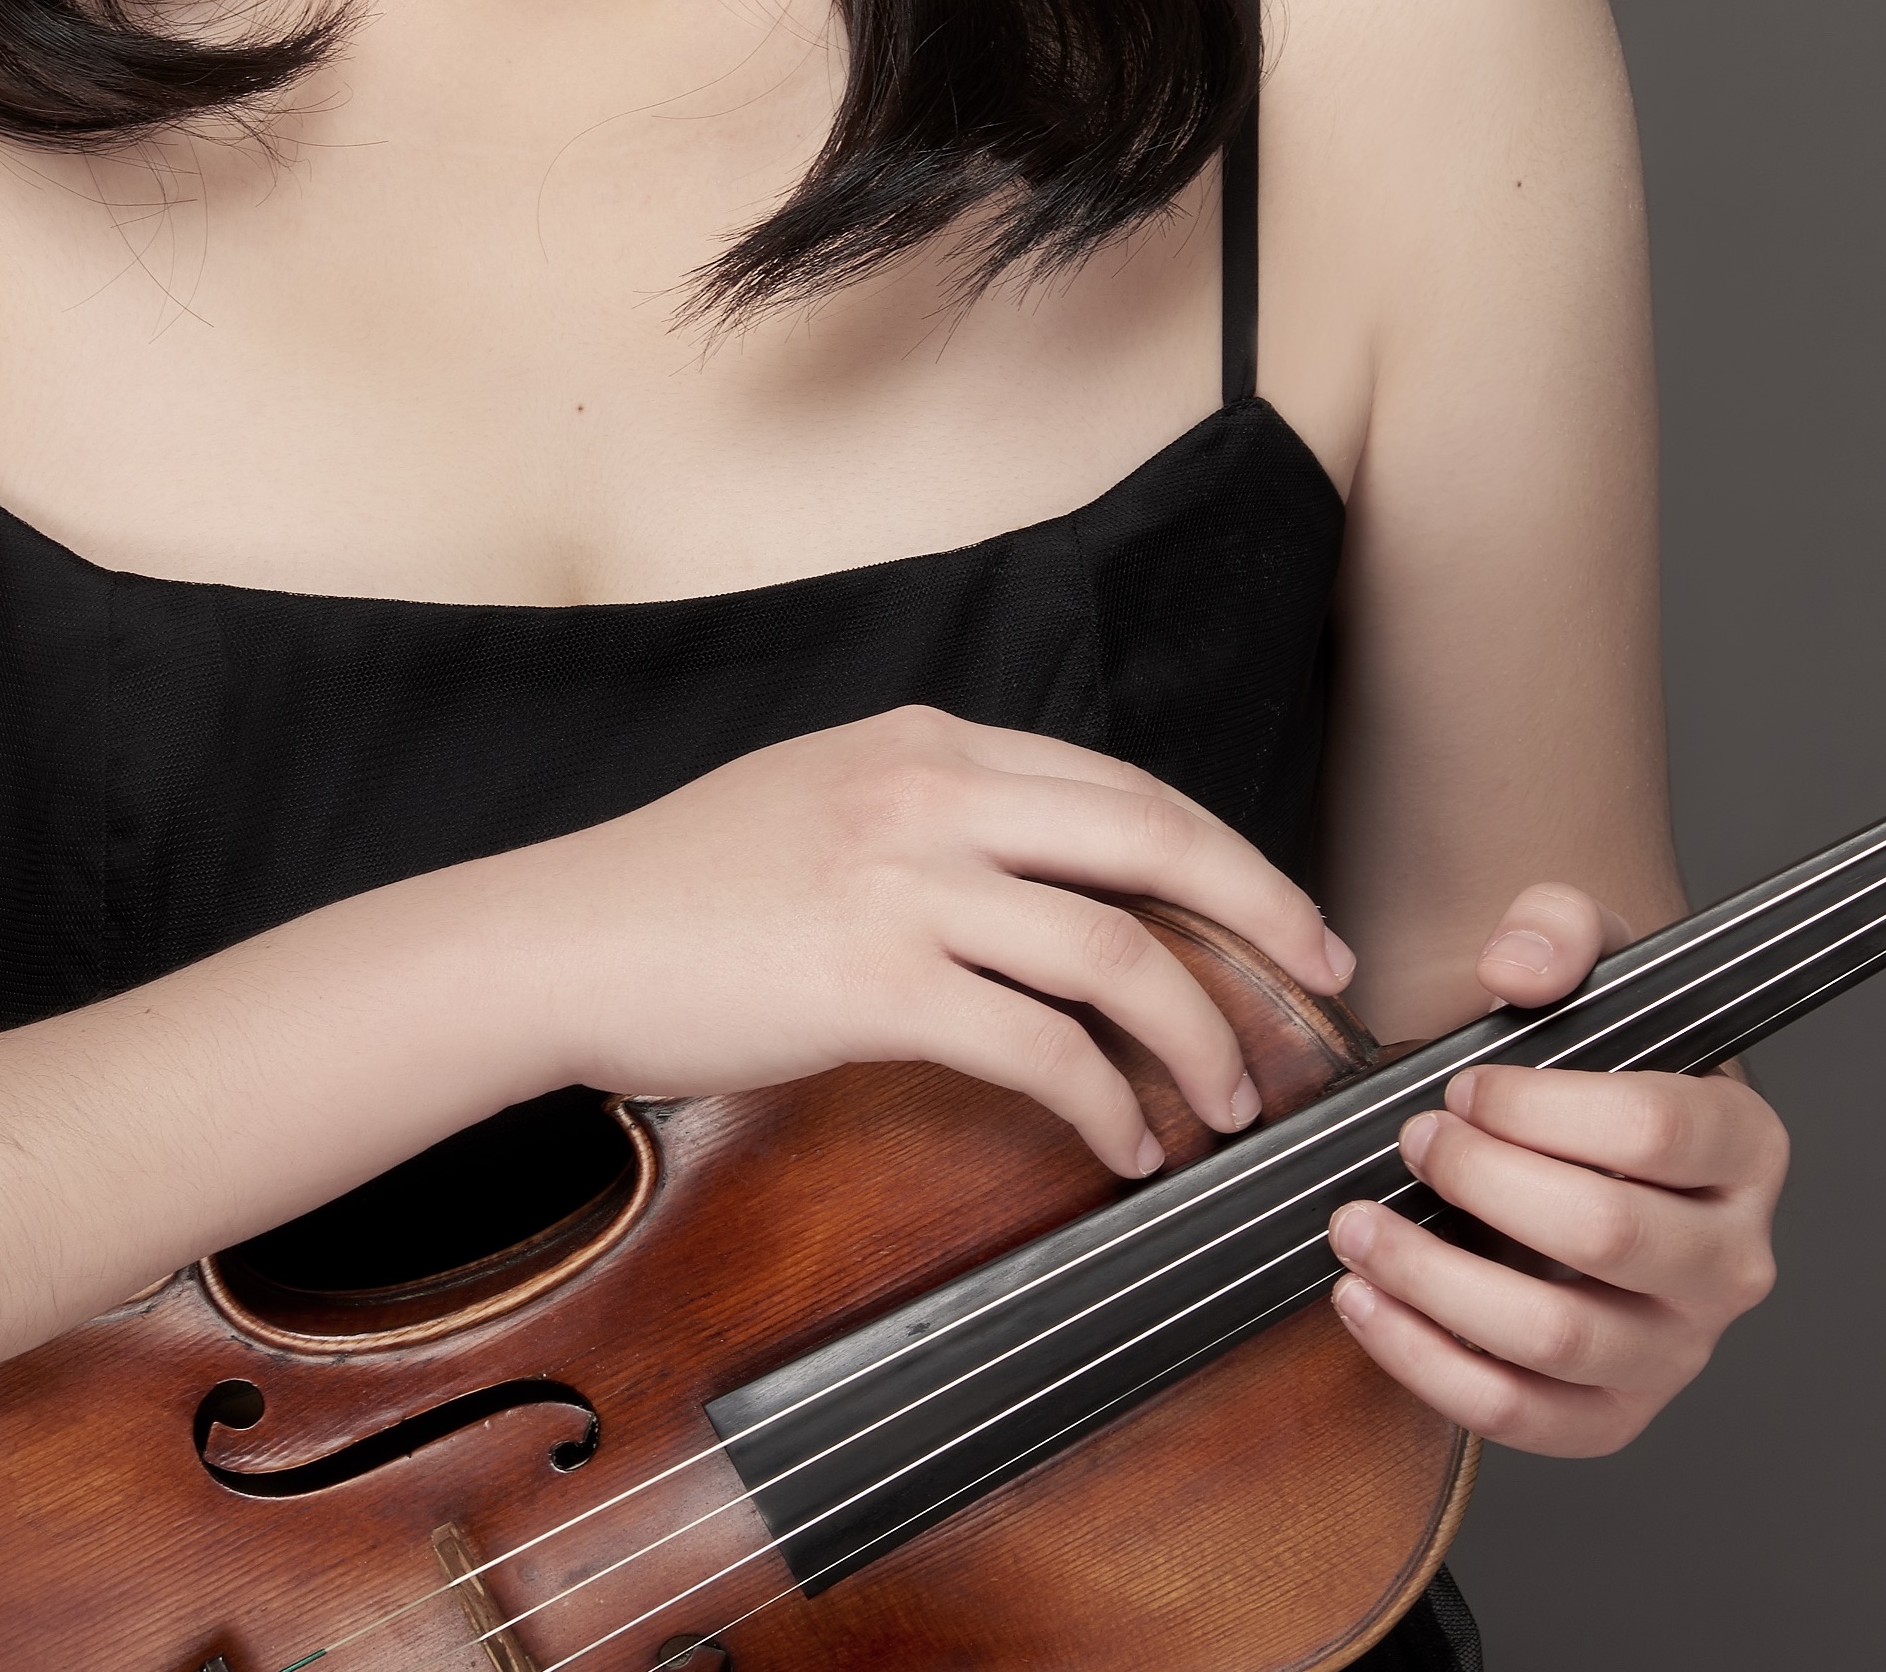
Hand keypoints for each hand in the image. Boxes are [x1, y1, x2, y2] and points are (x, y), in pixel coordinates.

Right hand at [500, 705, 1352, 1180]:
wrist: (562, 938)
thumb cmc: (681, 887)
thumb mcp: (823, 794)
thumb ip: (931, 806)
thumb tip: (1040, 866)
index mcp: (929, 739)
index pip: (1123, 786)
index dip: (1225, 853)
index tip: (1286, 916)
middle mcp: (932, 790)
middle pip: (1154, 840)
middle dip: (1264, 914)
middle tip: (1323, 986)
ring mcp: (905, 881)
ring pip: (1115, 952)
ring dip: (1197, 1037)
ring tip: (1226, 1102)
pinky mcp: (874, 980)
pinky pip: (1040, 1046)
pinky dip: (1106, 1102)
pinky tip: (1123, 1144)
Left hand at [1325, 881, 1785, 1453]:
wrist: (1568, 1147)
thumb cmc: (1581, 1063)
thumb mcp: (1580, 963)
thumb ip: (1557, 929)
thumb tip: (1517, 969)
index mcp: (1745, 1145)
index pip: (1658, 1130)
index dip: (1540, 1106)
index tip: (1461, 1084)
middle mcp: (1731, 1261)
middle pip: (1606, 1235)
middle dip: (1484, 1181)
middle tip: (1414, 1140)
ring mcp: (1677, 1351)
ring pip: (1560, 1340)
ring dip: (1437, 1283)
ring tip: (1359, 1225)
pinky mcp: (1612, 1417)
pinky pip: (1523, 1417)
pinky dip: (1427, 1366)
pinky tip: (1364, 1303)